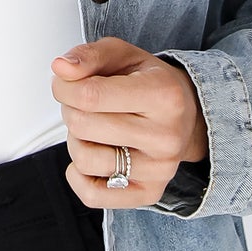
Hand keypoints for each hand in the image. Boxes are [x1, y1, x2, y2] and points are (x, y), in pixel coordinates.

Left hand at [51, 38, 207, 209]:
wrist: (190, 115)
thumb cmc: (150, 83)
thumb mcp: (123, 55)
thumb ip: (89, 56)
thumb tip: (61, 69)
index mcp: (163, 94)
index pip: (90, 95)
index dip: (64, 87)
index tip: (66, 83)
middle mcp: (165, 136)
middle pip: (82, 126)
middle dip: (70, 110)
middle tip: (84, 104)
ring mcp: (159, 169)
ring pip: (84, 160)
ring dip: (76, 141)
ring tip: (93, 128)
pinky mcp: (149, 193)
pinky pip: (92, 194)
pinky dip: (79, 175)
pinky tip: (94, 154)